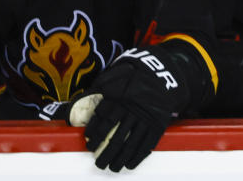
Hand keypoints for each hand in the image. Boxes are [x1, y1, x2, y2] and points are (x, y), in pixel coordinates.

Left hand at [67, 47, 189, 171]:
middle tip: (99, 163)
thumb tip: (79, 102)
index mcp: (121, 99)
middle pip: (116, 138)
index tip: (90, 144)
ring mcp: (147, 118)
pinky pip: (147, 144)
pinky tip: (130, 164)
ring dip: (119, 159)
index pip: (104, 121)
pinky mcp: (158, 123)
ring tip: (112, 167)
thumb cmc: (135, 79)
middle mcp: (133, 110)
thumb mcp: (116, 78)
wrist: (163, 76)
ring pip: (130, 144)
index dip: (95, 136)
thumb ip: (100, 89)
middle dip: (105, 154)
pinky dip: (137, 157)